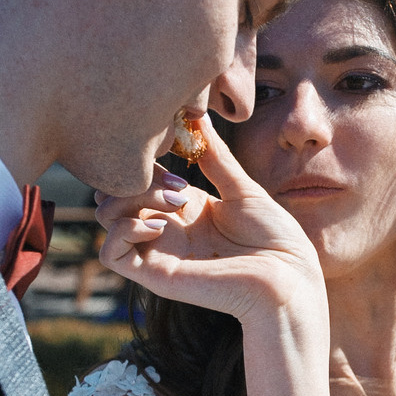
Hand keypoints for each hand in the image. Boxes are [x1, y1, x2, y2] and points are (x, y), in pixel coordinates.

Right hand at [96, 114, 325, 328]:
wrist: (289, 279)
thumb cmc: (277, 239)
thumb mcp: (242, 188)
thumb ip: (214, 156)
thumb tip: (197, 116)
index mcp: (187, 209)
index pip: (141, 177)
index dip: (147, 162)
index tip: (175, 157)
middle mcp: (168, 229)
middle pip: (117, 194)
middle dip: (136, 178)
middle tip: (176, 186)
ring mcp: (160, 252)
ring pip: (107, 219)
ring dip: (130, 201)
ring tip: (173, 205)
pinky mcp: (157, 275)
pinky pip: (111, 254)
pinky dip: (122, 231)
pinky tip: (159, 226)